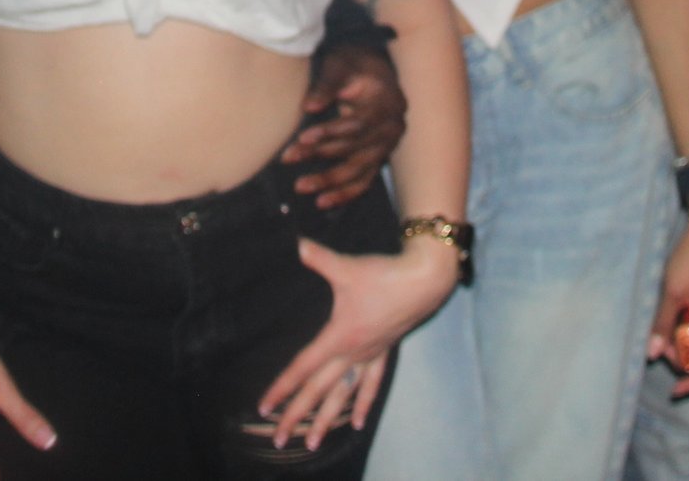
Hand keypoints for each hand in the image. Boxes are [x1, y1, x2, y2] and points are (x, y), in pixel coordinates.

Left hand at [258, 238, 454, 450]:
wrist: (424, 280)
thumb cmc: (384, 275)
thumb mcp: (347, 267)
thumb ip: (318, 258)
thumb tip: (295, 243)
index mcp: (339, 337)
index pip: (303, 368)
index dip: (281, 387)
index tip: (264, 407)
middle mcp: (352, 353)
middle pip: (319, 391)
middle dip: (297, 416)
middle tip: (280, 440)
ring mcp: (369, 356)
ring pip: (343, 396)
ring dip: (327, 421)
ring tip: (312, 444)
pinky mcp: (384, 352)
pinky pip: (370, 385)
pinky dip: (361, 404)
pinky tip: (356, 424)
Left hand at [282, 45, 406, 207]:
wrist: (375, 69)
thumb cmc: (354, 64)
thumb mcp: (340, 64)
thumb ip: (326, 85)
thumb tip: (309, 107)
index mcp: (387, 103)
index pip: (356, 125)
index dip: (329, 132)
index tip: (302, 138)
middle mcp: (393, 127)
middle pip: (354, 148)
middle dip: (319, 155)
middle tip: (288, 158)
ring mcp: (389, 145)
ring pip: (358, 169)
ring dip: (329, 181)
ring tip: (301, 186)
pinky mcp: (380, 157)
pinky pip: (365, 180)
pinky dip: (345, 193)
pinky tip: (323, 201)